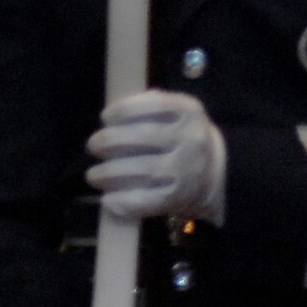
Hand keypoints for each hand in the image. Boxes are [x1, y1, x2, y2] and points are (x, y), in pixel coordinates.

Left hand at [85, 89, 227, 222]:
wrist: (212, 173)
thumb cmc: (180, 137)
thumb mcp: (176, 112)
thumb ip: (148, 105)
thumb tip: (112, 115)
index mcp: (190, 112)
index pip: (154, 105)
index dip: (123, 110)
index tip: (105, 117)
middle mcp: (191, 140)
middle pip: (141, 137)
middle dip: (108, 141)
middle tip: (93, 146)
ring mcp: (185, 171)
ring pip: (140, 171)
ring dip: (108, 174)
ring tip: (93, 174)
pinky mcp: (177, 198)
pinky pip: (144, 202)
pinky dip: (121, 202)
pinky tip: (107, 199)